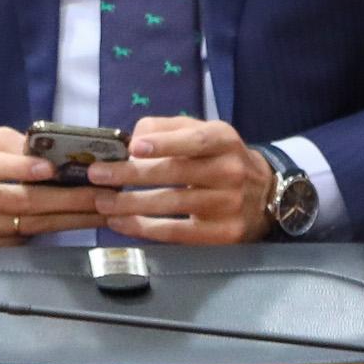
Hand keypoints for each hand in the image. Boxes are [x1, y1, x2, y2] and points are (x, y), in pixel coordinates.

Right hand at [0, 126, 110, 247]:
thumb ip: (1, 140)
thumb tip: (40, 145)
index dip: (24, 169)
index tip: (54, 168)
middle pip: (22, 201)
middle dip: (68, 197)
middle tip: (104, 192)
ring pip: (31, 224)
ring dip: (72, 218)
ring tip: (105, 208)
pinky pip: (25, 241)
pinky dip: (57, 233)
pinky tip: (83, 224)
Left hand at [85, 116, 274, 243]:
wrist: (264, 195)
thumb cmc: (221, 160)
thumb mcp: (204, 133)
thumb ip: (168, 129)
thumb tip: (132, 138)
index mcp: (224, 141)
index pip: (195, 140)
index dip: (165, 143)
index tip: (133, 147)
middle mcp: (230, 171)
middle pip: (177, 173)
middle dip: (132, 174)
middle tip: (98, 175)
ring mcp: (228, 204)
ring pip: (172, 204)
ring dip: (130, 204)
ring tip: (102, 201)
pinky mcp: (222, 234)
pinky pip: (176, 232)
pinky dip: (144, 229)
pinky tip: (121, 223)